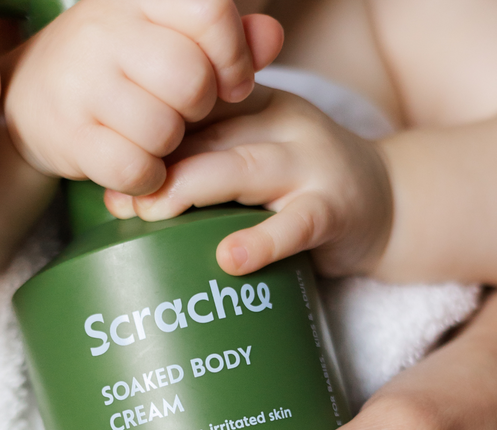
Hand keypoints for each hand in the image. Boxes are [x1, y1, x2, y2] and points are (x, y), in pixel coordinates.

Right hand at [2, 0, 283, 193]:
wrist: (35, 93)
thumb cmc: (121, 66)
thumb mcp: (169, 38)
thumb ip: (224, 38)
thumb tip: (272, 39)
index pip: (209, 12)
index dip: (233, 58)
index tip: (232, 85)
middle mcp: (103, 29)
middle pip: (190, 80)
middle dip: (199, 109)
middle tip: (182, 113)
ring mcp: (80, 82)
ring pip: (163, 130)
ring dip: (171, 148)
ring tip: (155, 138)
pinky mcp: (68, 135)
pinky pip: (133, 168)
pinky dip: (147, 178)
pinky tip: (140, 168)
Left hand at [105, 89, 391, 276]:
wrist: (387, 202)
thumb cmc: (302, 186)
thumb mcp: (257, 157)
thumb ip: (209, 163)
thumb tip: (131, 193)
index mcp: (259, 105)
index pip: (197, 109)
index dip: (150, 134)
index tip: (110, 161)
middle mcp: (284, 124)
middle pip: (210, 136)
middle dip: (158, 167)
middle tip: (119, 200)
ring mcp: (312, 165)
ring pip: (243, 169)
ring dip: (190, 191)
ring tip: (151, 216)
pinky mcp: (334, 210)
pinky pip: (296, 225)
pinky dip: (262, 241)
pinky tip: (229, 258)